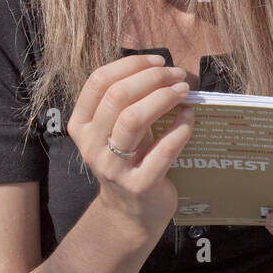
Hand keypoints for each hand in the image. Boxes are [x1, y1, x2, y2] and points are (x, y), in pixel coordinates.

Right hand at [66, 54, 194, 240]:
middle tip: (177, 75)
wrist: (132, 212)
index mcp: (82, 125)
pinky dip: (181, 128)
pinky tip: (191, 117)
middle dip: (152, 78)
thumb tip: (161, 67)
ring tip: (184, 91)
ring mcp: (113, 167)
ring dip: (164, 98)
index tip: (158, 60)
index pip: (98, 81)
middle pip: (117, 96)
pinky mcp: (139, 185)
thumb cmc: (129, 160)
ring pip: (133, 119)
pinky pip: (163, 150)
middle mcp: (91, 145)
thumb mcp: (117, 130)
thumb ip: (127, 101)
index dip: (131, 64)